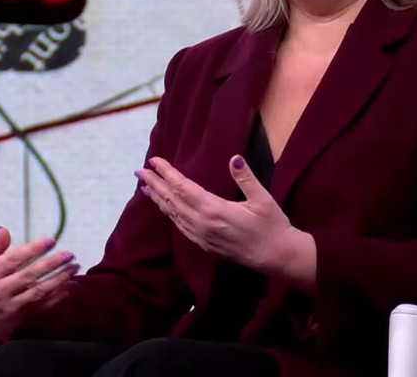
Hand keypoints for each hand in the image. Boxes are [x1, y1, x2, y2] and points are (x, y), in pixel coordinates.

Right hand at [0, 226, 78, 340]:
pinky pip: (45, 305)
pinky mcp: (23, 317)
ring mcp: (12, 305)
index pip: (14, 259)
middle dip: (52, 264)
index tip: (52, 240)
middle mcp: (0, 290)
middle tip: (69, 254)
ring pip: (39, 291)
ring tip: (74, 267)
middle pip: (29, 275)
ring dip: (60, 279)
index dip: (34, 249)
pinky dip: (60, 295)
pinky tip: (72, 285)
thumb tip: (3, 229)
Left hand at [136, 156, 315, 287]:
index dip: (167, 173)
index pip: (182, 187)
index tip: (154, 161)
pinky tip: (165, 208)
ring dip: (158, 199)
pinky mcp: (204, 245)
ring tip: (145, 187)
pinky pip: (180, 226)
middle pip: (172, 200)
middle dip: (155, 184)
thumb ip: (246, 178)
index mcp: (214, 210)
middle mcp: (202, 224)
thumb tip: (234, 158)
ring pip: (173, 215)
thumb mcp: (263, 199)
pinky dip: (169, 214)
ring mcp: (201, 236)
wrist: (277, 258)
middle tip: (139, 171)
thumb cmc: (272, 226)